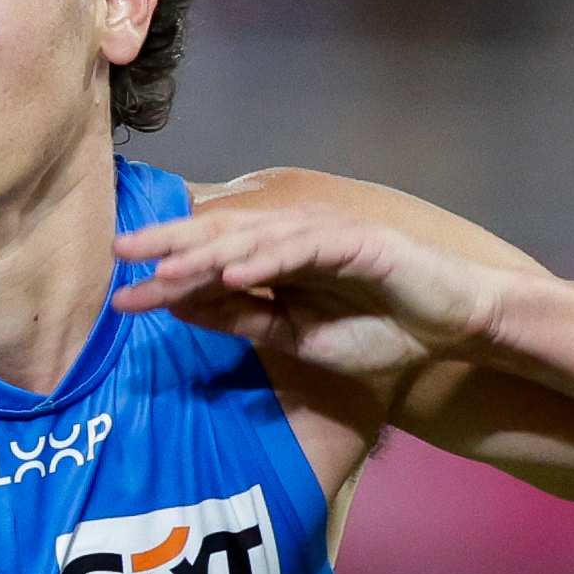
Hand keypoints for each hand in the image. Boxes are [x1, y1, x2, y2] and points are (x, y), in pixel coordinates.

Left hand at [112, 193, 518, 384]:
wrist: (453, 327)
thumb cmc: (384, 332)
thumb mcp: (300, 339)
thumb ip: (247, 319)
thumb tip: (183, 307)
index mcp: (279, 260)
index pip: (212, 262)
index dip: (167, 276)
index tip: (122, 295)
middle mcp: (295, 238)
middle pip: (222, 235)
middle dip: (170, 243)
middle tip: (119, 252)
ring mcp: (326, 235)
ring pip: (256, 239)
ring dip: (209, 252)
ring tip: (166, 269)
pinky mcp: (358, 242)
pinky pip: (303, 250)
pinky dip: (267, 259)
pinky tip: (233, 272)